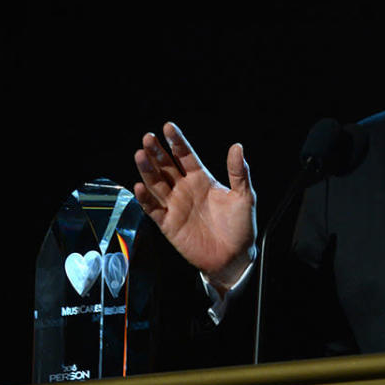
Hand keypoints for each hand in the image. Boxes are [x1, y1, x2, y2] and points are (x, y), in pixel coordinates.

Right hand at [133, 122, 256, 292]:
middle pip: (166, 166)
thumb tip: (237, 147)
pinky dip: (145, 198)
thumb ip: (238, 172)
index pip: (185, 156)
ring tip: (140, 155)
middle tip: (148, 138)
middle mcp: (185, 189)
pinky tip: (140, 186)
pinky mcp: (168, 224)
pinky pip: (153, 209)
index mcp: (202, 179)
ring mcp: (175, 206)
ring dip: (147, 170)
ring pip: (156, 184)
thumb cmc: (241, 226)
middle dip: (157, 152)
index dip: (177, 142)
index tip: (168, 127)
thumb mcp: (244, 196)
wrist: (235, 257)